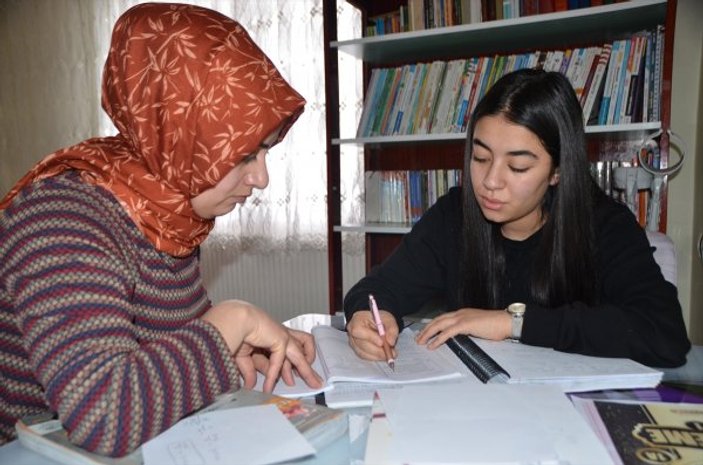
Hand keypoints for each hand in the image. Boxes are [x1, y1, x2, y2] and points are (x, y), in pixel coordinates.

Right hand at [201, 300, 322, 392]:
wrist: (234, 319)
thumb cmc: (235, 331)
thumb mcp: (243, 356)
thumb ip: (249, 370)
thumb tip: (250, 385)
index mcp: (272, 335)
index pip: (285, 353)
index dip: (287, 368)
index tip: (289, 380)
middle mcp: (281, 335)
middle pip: (300, 352)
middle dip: (306, 369)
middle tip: (313, 381)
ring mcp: (283, 337)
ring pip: (301, 356)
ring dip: (307, 371)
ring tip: (314, 383)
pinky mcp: (281, 340)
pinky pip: (279, 363)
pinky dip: (272, 376)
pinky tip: (267, 387)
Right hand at [346, 310, 398, 360]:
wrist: (376, 322)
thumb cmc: (380, 319)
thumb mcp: (389, 319)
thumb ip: (392, 329)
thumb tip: (391, 342)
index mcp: (356, 320)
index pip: (358, 330)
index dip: (370, 337)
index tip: (382, 342)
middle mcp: (351, 332)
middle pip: (361, 344)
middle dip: (377, 350)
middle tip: (391, 352)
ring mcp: (353, 342)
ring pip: (363, 352)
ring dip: (377, 355)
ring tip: (390, 354)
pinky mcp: (356, 349)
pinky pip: (365, 356)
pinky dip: (375, 357)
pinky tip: (383, 355)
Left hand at [415, 308, 510, 348]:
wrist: (506, 322)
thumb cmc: (496, 326)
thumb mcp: (477, 327)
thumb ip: (467, 330)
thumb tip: (459, 339)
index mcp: (462, 313)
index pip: (442, 318)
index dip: (432, 325)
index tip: (425, 332)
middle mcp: (459, 313)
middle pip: (437, 320)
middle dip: (426, 329)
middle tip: (418, 338)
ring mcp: (462, 318)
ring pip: (439, 325)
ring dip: (428, 334)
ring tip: (420, 342)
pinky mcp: (465, 324)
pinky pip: (447, 333)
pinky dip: (437, 339)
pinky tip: (432, 345)